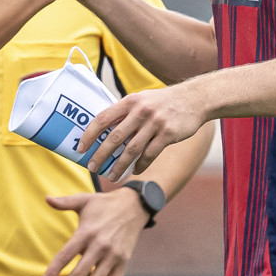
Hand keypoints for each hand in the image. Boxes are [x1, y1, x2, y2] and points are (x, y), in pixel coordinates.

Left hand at [41, 188, 149, 275]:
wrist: (134, 206)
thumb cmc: (105, 204)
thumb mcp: (84, 200)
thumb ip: (64, 202)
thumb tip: (46, 198)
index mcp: (86, 233)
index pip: (66, 255)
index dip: (54, 270)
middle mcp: (99, 246)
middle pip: (80, 273)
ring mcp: (112, 256)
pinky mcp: (123, 261)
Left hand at [75, 82, 208, 180]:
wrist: (194, 99)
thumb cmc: (163, 102)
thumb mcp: (142, 100)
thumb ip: (125, 113)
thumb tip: (104, 131)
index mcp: (130, 101)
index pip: (103, 119)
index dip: (89, 135)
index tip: (80, 148)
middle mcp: (140, 111)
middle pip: (115, 137)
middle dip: (101, 155)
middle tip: (92, 167)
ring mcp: (155, 123)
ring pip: (131, 150)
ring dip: (120, 166)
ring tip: (112, 176)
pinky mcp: (168, 134)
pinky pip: (150, 154)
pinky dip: (141, 165)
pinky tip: (135, 171)